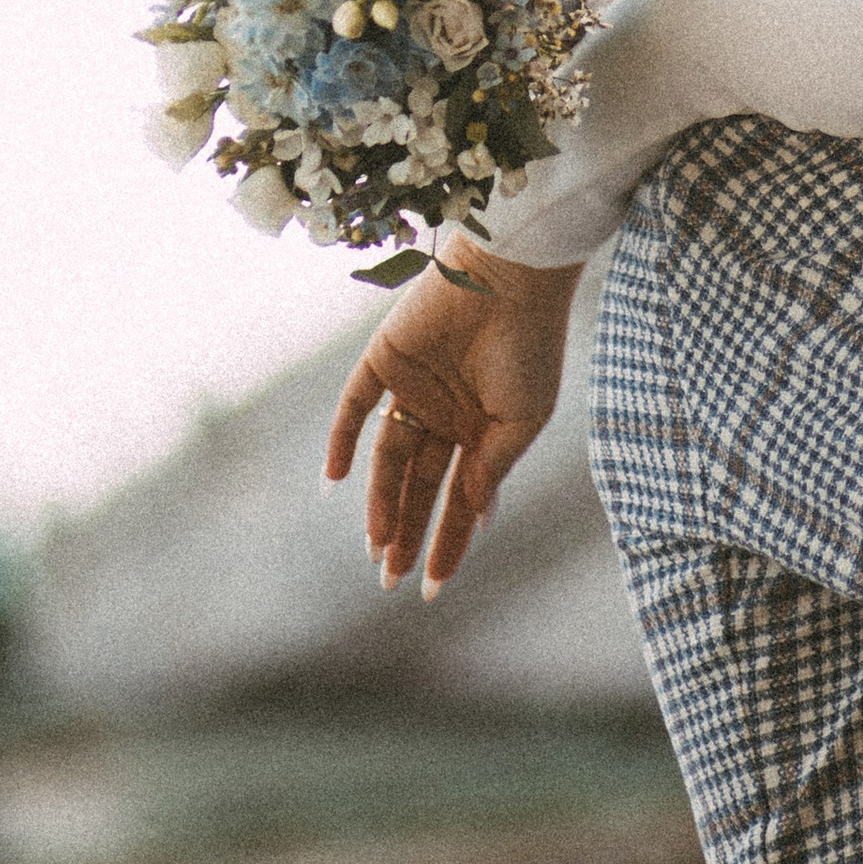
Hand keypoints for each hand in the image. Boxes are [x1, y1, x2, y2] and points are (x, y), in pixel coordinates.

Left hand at [325, 242, 582, 593]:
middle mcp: (444, 414)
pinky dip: (339, 442)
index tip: (434, 586)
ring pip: (387, 458)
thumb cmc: (531, 347)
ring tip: (378, 548)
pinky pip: (353, 407)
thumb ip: (490, 469)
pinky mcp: (384, 361)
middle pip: (417, 485)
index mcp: (480, 430)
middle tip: (392, 579)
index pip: (457, 497)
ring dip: (380, 502)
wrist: (513, 277)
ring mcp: (413, 389)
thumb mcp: (523, 421)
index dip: (448, 542)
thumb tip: (471, 518)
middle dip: (407, 533)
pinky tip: (331, 482)